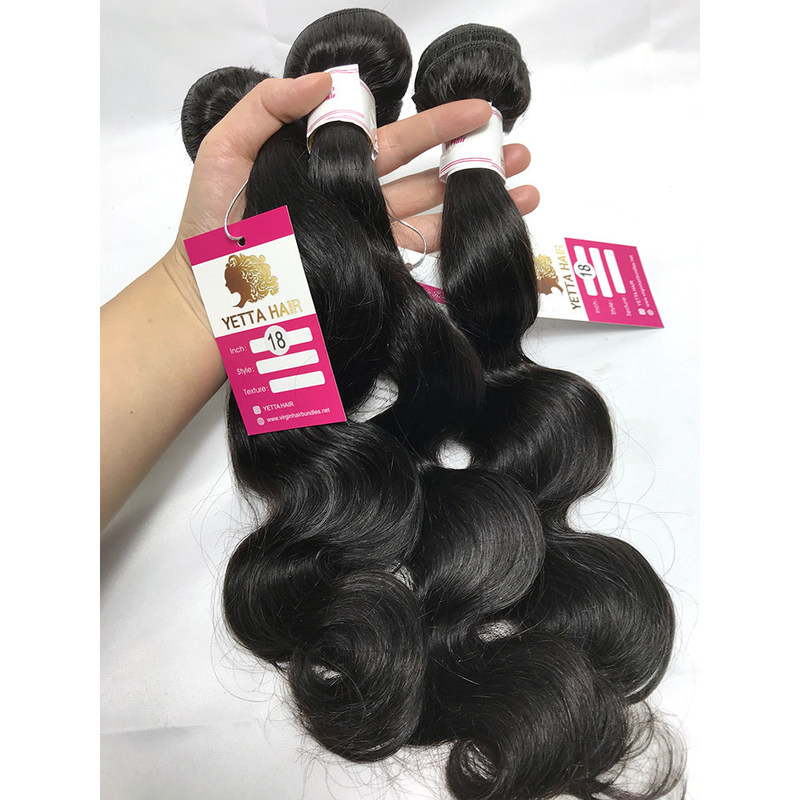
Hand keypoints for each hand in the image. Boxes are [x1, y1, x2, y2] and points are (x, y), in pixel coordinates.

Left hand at [163, 74, 539, 319]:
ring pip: (430, 214)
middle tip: (519, 148)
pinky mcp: (369, 271)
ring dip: (476, 199)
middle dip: (472, 159)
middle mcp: (355, 200)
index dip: (436, 125)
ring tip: (526, 188)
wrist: (210, 299)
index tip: (479, 111)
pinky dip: (455, 240)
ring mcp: (365, 238)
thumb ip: (273, 105)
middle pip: (423, 174)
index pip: (391, 138)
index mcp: (328, 163)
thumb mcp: (230, 148)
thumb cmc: (210, 223)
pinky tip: (488, 227)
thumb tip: (335, 79)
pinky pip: (417, 253)